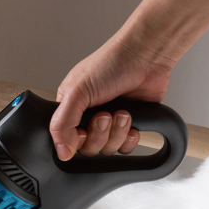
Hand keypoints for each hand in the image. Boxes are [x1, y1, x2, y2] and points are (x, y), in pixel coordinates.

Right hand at [50, 37, 172, 160]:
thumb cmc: (111, 63)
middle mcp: (88, 119)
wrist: (146, 56)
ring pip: (107, 149)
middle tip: (105, 115)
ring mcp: (109, 125)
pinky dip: (129, 138)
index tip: (84, 128)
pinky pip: (125, 149)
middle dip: (100, 134)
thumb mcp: (76, 92)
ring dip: (117, 133)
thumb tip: (61, 153)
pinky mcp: (128, 127)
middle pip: (87, 149)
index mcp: (69, 110)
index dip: (77, 140)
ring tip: (122, 112)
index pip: (66, 141)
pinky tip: (132, 121)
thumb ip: (62, 125)